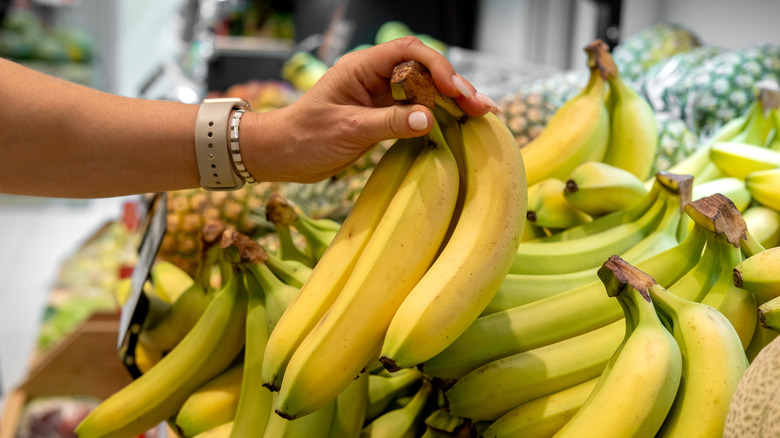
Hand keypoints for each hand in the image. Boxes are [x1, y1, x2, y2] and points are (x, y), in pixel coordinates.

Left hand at [243, 36, 498, 182]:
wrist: (281, 155)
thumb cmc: (305, 138)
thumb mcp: (348, 131)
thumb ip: (389, 123)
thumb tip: (429, 118)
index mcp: (362, 67)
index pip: (409, 53)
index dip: (438, 67)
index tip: (457, 90)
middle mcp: (374, 76)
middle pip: (424, 70)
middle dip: (454, 85)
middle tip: (481, 107)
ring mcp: (379, 95)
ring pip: (423, 90)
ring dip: (451, 101)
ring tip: (481, 115)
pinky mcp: (381, 115)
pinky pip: (415, 109)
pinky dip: (438, 116)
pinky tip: (458, 125)